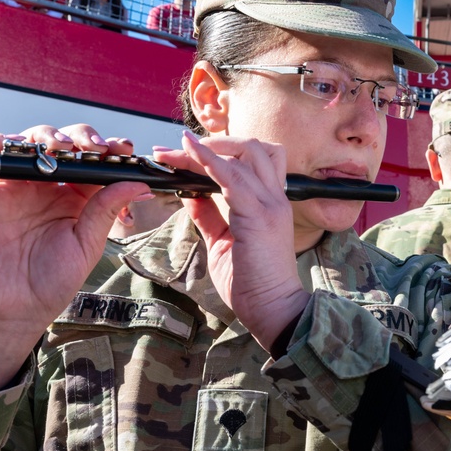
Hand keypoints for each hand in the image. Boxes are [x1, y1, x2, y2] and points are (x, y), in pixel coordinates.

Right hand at [0, 125, 150, 393]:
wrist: (12, 310)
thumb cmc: (52, 282)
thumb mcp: (87, 245)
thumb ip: (106, 210)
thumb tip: (140, 183)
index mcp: (73, 196)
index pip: (92, 160)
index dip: (108, 148)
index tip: (125, 149)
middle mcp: (42, 186)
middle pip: (59, 143)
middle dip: (78, 137)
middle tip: (92, 148)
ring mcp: (10, 188)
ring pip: (23, 143)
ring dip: (41, 135)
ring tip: (57, 147)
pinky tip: (3, 142)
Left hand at [155, 132, 310, 350]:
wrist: (273, 309)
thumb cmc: (251, 282)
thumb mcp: (223, 242)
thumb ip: (209, 215)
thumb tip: (189, 193)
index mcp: (269, 202)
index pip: (250, 160)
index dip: (219, 150)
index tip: (184, 150)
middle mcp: (274, 197)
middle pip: (251, 147)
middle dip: (214, 141)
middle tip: (178, 147)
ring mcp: (269, 204)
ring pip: (243, 154)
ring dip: (207, 147)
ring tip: (176, 149)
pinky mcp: (259, 216)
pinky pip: (232, 177)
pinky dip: (209, 160)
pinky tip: (188, 153)